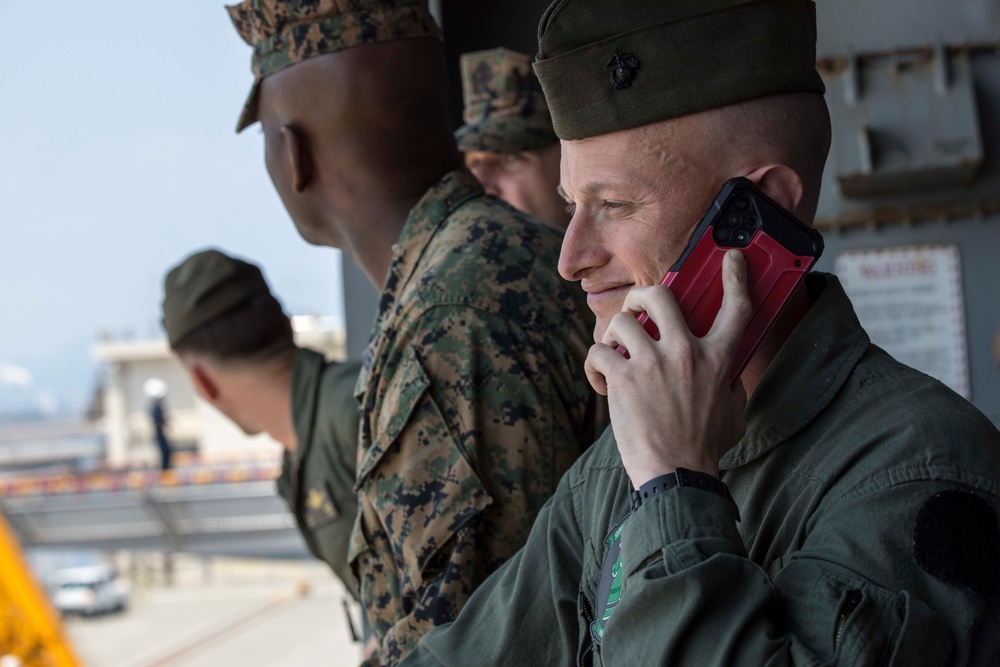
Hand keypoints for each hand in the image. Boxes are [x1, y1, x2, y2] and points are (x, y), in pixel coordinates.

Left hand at [585, 250, 751, 487]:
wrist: (677, 476)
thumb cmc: (703, 447)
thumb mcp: (732, 408)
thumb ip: (727, 379)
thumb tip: (720, 367)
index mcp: (718, 359)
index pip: (736, 308)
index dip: (735, 277)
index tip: (731, 258)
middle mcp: (686, 353)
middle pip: (659, 294)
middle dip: (640, 295)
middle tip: (635, 310)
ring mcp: (653, 364)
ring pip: (621, 322)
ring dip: (612, 336)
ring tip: (614, 356)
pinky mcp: (623, 379)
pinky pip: (598, 352)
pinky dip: (594, 365)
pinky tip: (601, 382)